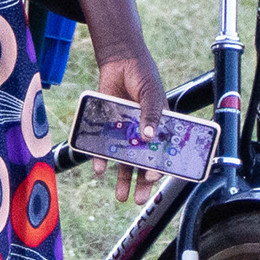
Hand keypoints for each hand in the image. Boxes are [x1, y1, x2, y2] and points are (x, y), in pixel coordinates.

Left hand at [92, 38, 168, 204]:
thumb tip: (149, 136)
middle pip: (142, 163)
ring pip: (124, 160)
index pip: (161, 153)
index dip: (158, 168)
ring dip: (122, 178)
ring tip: (121, 196)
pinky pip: (103, 146)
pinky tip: (99, 169)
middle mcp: (141, 133)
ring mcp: (124, 131)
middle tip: (137, 199)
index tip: (153, 179)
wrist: (119, 60)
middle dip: (140, 183)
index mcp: (158, 127)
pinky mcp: (107, 126)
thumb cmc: (142, 75)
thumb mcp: (151, 93)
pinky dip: (100, 158)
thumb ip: (151, 114)